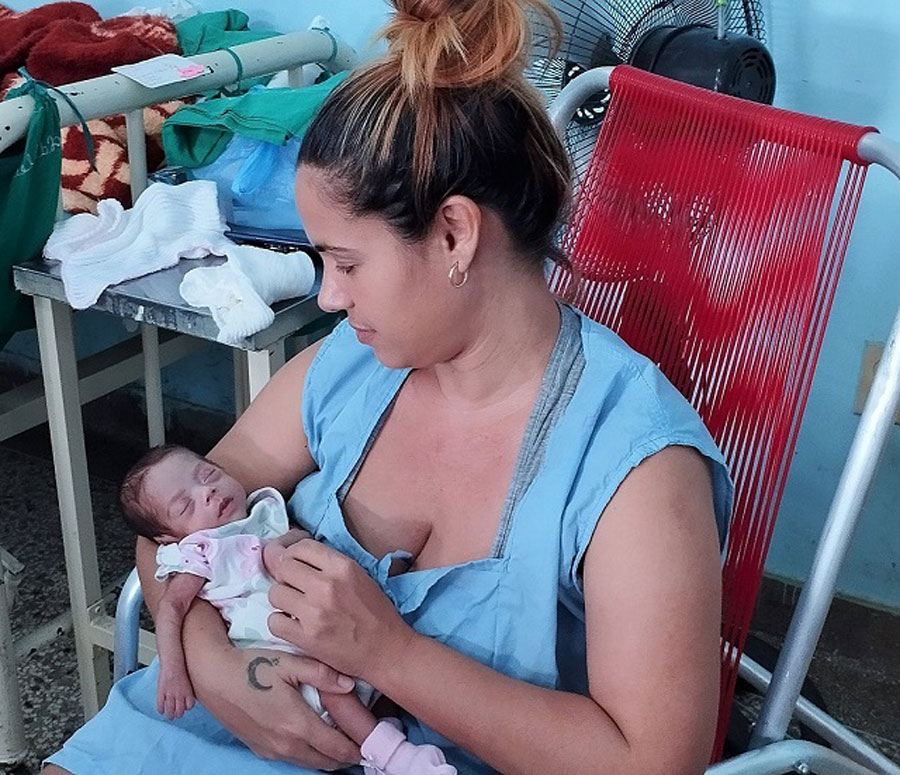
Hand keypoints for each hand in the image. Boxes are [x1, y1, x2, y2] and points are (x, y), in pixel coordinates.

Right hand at [157, 666, 195, 719]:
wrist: (173, 663)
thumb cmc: (181, 670)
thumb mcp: (188, 681)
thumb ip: (188, 691)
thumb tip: (188, 699)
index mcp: (188, 692)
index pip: (189, 706)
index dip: (186, 708)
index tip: (184, 708)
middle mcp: (179, 695)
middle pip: (179, 711)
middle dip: (178, 715)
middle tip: (176, 715)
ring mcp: (170, 694)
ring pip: (170, 711)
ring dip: (169, 715)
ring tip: (169, 716)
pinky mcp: (161, 692)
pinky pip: (160, 705)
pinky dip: (161, 710)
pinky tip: (161, 710)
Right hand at [188, 644, 360, 768]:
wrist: (213, 677)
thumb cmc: (252, 666)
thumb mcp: (290, 663)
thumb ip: (323, 674)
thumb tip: (350, 685)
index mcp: (298, 725)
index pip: (337, 748)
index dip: (357, 749)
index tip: (371, 744)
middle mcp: (286, 745)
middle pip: (326, 762)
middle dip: (346, 756)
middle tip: (361, 743)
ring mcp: (271, 750)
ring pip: (309, 763)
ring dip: (327, 757)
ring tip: (341, 742)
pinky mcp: (260, 749)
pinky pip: (293, 759)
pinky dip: (309, 754)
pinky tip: (314, 738)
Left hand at [268, 541, 414, 680]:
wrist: (387, 650)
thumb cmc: (376, 612)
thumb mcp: (359, 576)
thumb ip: (330, 564)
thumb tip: (295, 553)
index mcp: (343, 567)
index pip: (301, 547)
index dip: (294, 554)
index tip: (297, 564)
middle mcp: (326, 585)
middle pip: (284, 567)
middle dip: (286, 575)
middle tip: (295, 587)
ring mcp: (314, 612)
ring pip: (275, 593)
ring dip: (283, 599)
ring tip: (296, 607)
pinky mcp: (306, 638)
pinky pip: (274, 621)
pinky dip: (281, 623)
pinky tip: (294, 624)